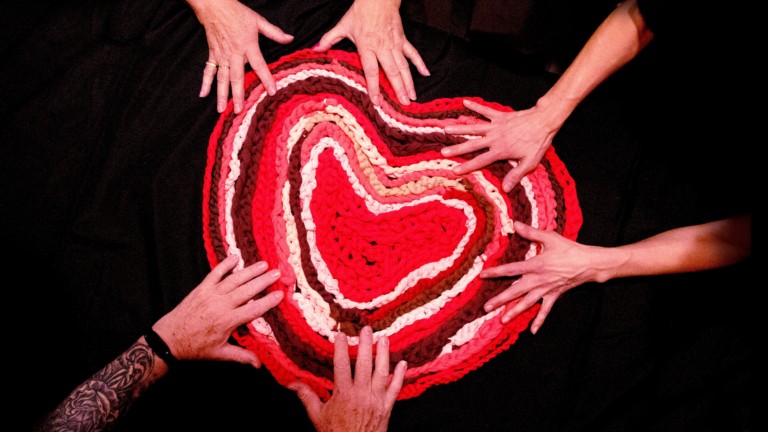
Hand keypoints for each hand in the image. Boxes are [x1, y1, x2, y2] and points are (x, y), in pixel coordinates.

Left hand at [152, 255, 283, 367]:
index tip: (280, 294)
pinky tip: (235, 258)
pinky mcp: (201, 289)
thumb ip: (241, 356)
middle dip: (263, 281)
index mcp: (227, 322)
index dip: (268, 302)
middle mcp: (220, 305)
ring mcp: (210, 295)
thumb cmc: (195, 347)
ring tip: (263, 264)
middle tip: (277, 273)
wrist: (169, 339)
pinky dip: (225, 265)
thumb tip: (259, 364)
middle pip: (246, 290)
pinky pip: (215, 274)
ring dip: (249, 271)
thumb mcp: (220, 353)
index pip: (253, 310)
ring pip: (233, 280)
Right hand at [187, 0, 293, 113]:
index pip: (259, 65)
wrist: (215, 6)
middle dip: (238, 95)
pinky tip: (203, 94)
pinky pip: (208, 70)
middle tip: (239, 111)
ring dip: (221, 94)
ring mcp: (222, 55)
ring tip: (221, 110)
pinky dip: (205, 82)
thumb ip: (274, 32)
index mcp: (248, 45)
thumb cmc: (237, 13)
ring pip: (221, 78)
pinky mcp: (213, 54)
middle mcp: (234, 53)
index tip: (272, 91)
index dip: (266, 78)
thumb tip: (290, 38)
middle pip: (236, 77)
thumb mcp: (258, 21)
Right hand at [290, 326, 406, 431]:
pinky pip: (395, 389)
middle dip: (365, 345)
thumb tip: (291, 383)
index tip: (341, 334)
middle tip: (366, 329)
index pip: (341, 366)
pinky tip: (403, 363)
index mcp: (343, 394)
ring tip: (383, 339)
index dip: (341, 349)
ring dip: (383, 354)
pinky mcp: (387, 407)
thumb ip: (306, 396)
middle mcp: (361, 394)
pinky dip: (400, 376)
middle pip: (364, 365)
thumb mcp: (317, 415)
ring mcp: (376, 400)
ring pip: (381, 372)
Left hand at [314, 0, 429, 105]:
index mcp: (367, 47)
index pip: (372, 71)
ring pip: (404, 66)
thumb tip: (315, 49)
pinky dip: (420, 64)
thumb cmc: (360, 12)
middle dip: (398, 90)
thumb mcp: (343, 26)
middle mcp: (383, 48)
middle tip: (403, 105)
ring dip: (409, 82)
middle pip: (392, 72)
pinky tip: (425, 74)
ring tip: (412, 97)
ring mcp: (395, 45)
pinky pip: (413, 53)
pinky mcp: (402, 40)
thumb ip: (329, 39)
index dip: (374, 87)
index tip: (377, 102)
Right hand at [441, 100, 557, 191]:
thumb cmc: (538, 142)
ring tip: (446, 128)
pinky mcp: (500, 116)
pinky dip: (475, 106)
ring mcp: (496, 126)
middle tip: (443, 151)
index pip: (480, 161)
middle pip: (472, 144)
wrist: (544, 120)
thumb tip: (505, 188)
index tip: (454, 170)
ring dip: (460, 128)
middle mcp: (494, 138)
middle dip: (457, 148)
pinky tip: (465, 102)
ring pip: (474, 127)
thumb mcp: (529, 162)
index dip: (467, 167)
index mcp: (500, 151)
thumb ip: (516, 174)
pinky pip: (485, 111)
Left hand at [480, 221, 605, 333]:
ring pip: (527, 303)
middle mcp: (538, 280)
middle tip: (486, 307)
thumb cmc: (569, 249)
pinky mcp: (554, 295)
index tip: (482, 275)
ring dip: (514, 312)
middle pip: (516, 291)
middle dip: (500, 299)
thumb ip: (531, 232)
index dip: (496, 272)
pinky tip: (533, 331)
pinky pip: (545, 310)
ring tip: (502, 320)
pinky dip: (539, 320)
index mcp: (535, 265)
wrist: (589, 264)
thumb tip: (515, 224)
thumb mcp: (550, 238)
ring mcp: (546, 290)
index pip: (511, 269)